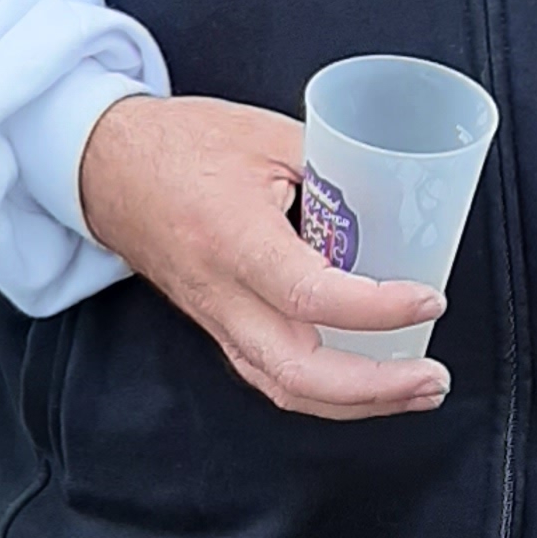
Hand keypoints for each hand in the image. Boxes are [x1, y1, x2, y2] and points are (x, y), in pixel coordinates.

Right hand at [77, 93, 451, 421]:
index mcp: (232, 238)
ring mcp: (214, 318)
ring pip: (284, 388)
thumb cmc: (180, 143)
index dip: (375, 309)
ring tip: (416, 389)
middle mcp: (220, 293)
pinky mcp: (217, 326)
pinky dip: (326, 392)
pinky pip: (272, 377)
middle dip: (374, 388)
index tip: (429, 300)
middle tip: (432, 378)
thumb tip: (398, 192)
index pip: (308, 295)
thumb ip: (332, 166)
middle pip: (296, 373)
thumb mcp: (265, 135)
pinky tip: (369, 382)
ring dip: (357, 402)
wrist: (104, 166)